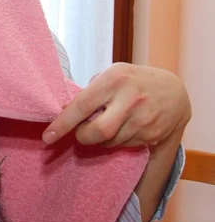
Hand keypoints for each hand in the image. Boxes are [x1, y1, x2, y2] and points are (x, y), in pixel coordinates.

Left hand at [42, 63, 190, 147]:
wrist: (173, 91)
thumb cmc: (131, 81)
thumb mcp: (111, 75)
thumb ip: (89, 92)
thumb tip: (62, 110)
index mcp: (114, 79)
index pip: (82, 105)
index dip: (62, 124)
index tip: (47, 137)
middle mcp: (130, 98)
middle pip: (97, 131)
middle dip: (83, 136)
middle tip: (81, 131)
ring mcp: (144, 118)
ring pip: (110, 142)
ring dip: (100, 139)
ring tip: (108, 123)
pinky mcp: (152, 134)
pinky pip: (124, 146)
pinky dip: (116, 141)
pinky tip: (123, 127)